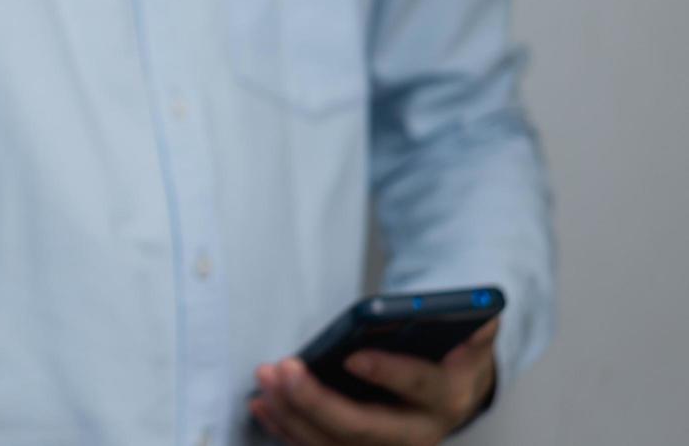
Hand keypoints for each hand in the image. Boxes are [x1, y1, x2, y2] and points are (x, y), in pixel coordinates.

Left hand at [250, 318, 499, 445]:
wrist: (450, 394)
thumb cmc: (449, 357)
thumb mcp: (469, 338)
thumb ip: (473, 326)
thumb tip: (484, 314)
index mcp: (448, 399)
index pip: (420, 387)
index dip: (388, 373)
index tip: (353, 357)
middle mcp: (417, 435)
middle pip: (363, 428)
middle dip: (317, 401)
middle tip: (282, 368)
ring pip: (333, 444)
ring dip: (292, 414)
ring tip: (264, 380)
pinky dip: (287, 428)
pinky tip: (262, 405)